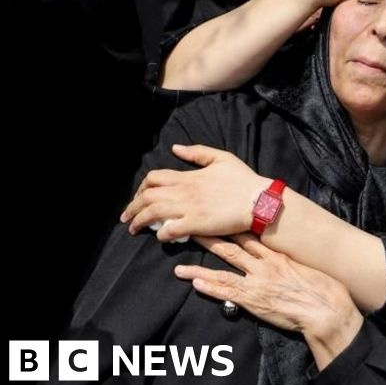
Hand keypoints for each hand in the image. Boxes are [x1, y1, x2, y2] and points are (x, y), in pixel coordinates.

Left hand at [121, 144, 270, 240]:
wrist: (258, 200)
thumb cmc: (243, 180)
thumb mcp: (221, 157)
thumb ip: (197, 152)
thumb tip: (176, 148)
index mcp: (188, 176)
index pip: (153, 178)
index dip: (140, 188)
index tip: (138, 197)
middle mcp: (184, 191)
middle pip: (147, 197)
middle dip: (132, 207)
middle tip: (127, 217)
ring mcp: (189, 208)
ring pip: (153, 214)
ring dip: (139, 222)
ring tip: (134, 229)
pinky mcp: (197, 224)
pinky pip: (170, 230)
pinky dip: (161, 234)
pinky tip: (161, 236)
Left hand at [175, 235, 363, 369]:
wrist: (327, 310)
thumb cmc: (325, 290)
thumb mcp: (308, 269)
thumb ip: (291, 264)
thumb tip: (284, 263)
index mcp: (278, 256)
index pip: (250, 236)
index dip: (231, 227)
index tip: (217, 218)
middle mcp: (265, 264)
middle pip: (232, 246)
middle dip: (210, 237)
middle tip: (191, 228)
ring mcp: (258, 282)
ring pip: (223, 269)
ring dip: (200, 266)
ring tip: (180, 264)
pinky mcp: (254, 301)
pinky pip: (226, 292)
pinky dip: (209, 287)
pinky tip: (194, 283)